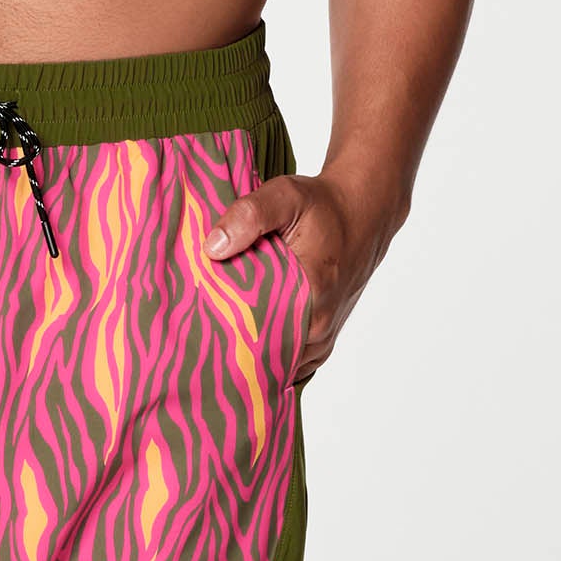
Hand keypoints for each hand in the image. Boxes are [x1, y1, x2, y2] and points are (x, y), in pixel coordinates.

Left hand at [204, 169, 407, 380]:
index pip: (256, 337)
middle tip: (201, 340)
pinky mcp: (322, 342)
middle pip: (264, 357)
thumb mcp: (286, 196)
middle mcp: (319, 327)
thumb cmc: (322, 205)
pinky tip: (245, 346)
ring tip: (220, 345)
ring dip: (252, 357)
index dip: (224, 339)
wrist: (362, 212)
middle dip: (233, 352)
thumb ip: (249, 216)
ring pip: (278, 364)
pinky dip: (269, 358)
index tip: (198, 333)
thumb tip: (212, 248)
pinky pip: (290, 364)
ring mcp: (322, 339)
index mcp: (310, 296)